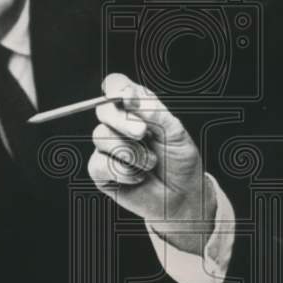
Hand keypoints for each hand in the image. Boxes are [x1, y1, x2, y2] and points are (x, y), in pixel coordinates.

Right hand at [89, 73, 215, 254]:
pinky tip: (139, 176)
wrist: (183, 197)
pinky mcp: (102, 171)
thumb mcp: (175, 132)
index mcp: (137, 108)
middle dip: (123, 120)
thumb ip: (154, 112)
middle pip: (103, 109)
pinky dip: (123, 171)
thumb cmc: (180, 162)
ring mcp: (109, 147)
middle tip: (143, 133)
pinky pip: (99, 163)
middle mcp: (120, 124)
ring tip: (151, 163)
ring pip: (101, 137)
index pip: (116, 85)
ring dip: (130, 152)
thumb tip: (130, 96)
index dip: (117, 87)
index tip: (128, 97)